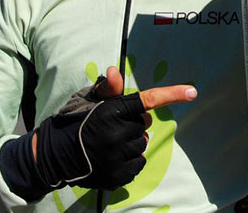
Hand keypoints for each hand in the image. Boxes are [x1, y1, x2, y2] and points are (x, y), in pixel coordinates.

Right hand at [0, 66, 196, 198]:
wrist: (54, 155)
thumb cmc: (74, 122)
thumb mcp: (88, 100)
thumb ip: (108, 88)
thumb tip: (116, 71)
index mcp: (110, 111)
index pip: (147, 100)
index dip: (172, 94)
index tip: (193, 91)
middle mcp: (116, 134)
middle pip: (143, 124)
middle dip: (132, 123)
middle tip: (111, 126)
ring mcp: (117, 157)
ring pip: (142, 145)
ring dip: (131, 143)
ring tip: (109, 143)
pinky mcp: (118, 175)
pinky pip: (138, 163)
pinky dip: (130, 160)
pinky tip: (112, 156)